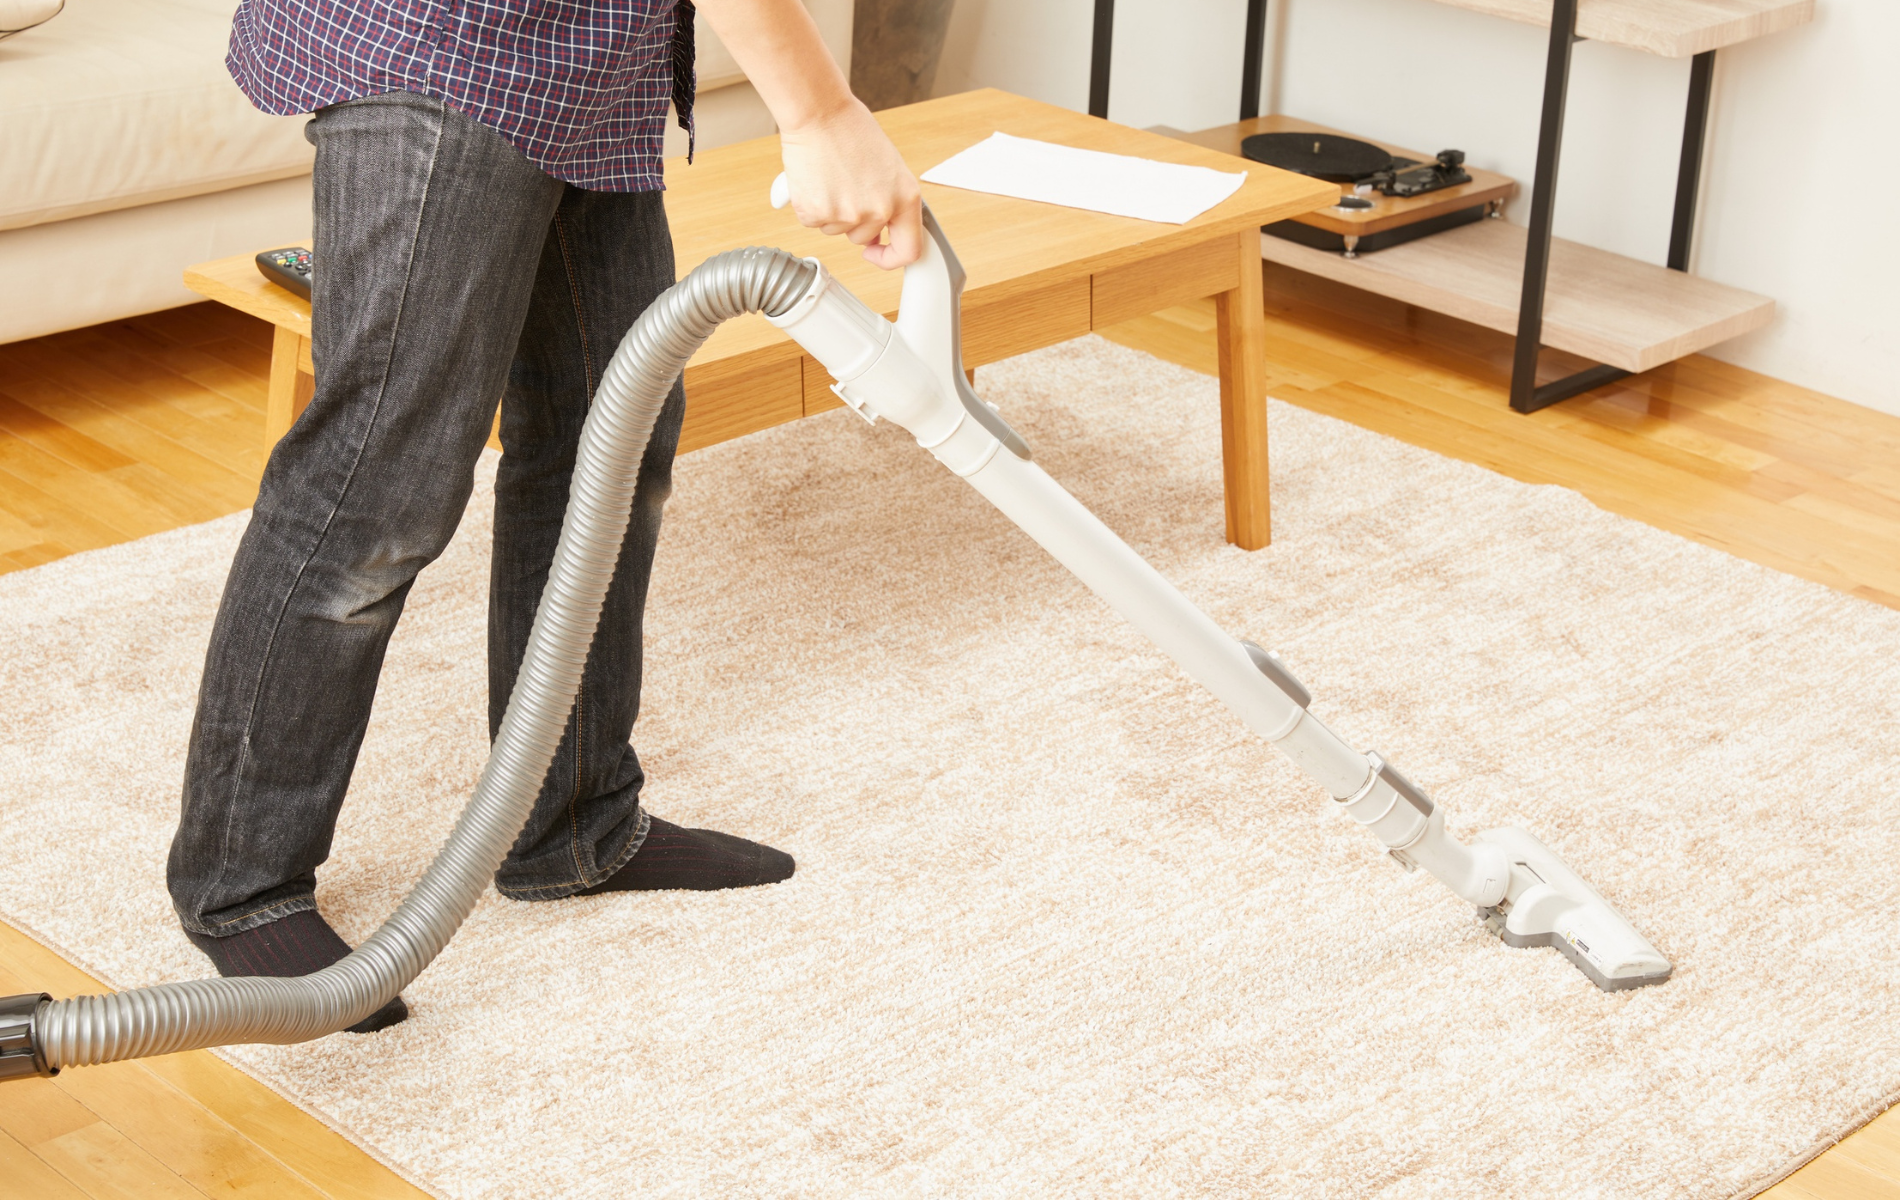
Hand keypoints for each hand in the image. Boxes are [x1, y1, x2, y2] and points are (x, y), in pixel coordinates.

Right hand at [779, 101, 922, 268]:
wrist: (819, 112)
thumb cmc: (851, 130)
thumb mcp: (888, 167)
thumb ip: (889, 200)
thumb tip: (878, 232)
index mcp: (906, 197)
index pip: (909, 250)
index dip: (889, 257)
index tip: (875, 252)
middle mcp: (880, 209)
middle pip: (861, 238)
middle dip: (851, 221)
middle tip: (843, 186)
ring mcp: (848, 214)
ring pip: (835, 230)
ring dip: (829, 210)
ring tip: (830, 175)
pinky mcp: (817, 212)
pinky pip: (812, 222)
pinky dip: (809, 205)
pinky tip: (814, 179)